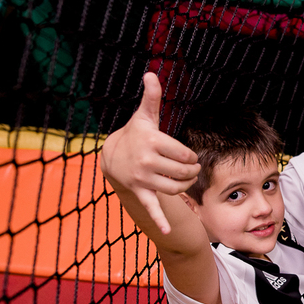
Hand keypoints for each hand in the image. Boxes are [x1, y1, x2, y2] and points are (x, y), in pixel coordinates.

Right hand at [99, 73, 200, 234]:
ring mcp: (142, 178)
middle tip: (190, 170)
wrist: (112, 154)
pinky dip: (159, 219)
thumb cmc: (136, 134)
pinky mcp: (140, 191)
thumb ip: (152, 97)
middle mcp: (147, 161)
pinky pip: (151, 207)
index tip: (188, 157)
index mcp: (152, 141)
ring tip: (185, 181)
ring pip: (175, 188)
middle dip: (191, 172)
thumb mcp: (144, 115)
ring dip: (184, 187)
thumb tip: (152, 72)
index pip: (185, 154)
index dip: (191, 157)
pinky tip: (167, 231)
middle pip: (183, 172)